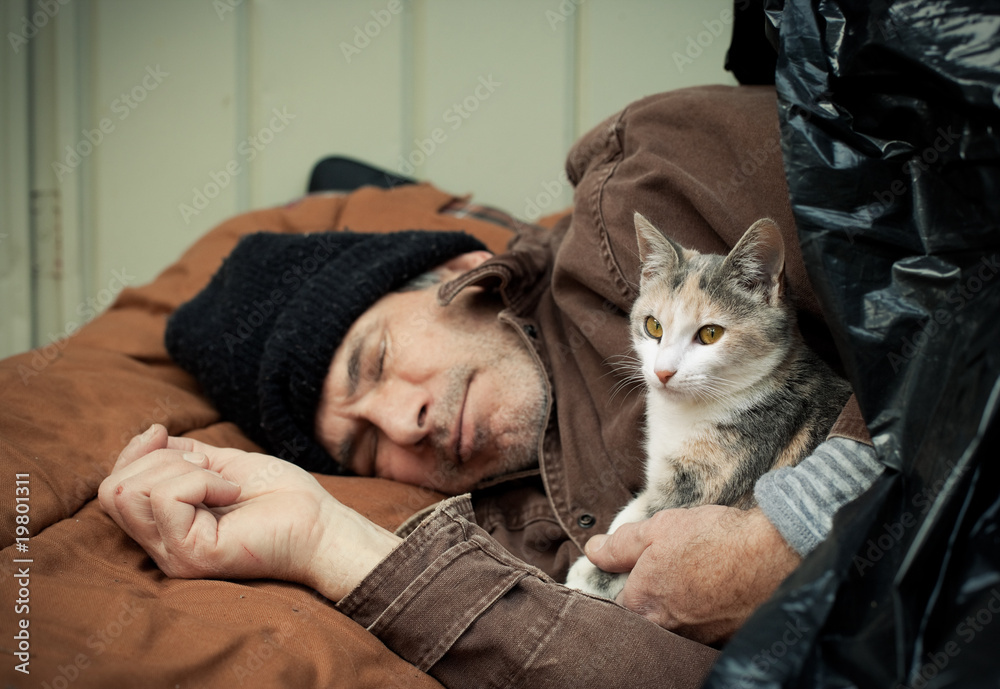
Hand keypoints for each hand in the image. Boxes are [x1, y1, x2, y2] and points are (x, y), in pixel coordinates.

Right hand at [98, 425, 399, 600]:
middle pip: (114, 490)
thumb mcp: (220, 464)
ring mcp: (173, 554)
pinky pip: (169, 498)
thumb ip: (180, 454)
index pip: (112, 489)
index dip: (132, 452)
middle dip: (159, 460)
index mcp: (165, 526)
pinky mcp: (191, 556)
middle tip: (210, 469)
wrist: (320, 524)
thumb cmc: (279, 496)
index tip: (161, 432)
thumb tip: (149, 434)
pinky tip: (231, 493)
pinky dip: (202, 481)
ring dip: (180, 469)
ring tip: (220, 482)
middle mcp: (162, 546)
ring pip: (130, 493)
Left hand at [584, 505, 800, 643]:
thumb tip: (593, 551)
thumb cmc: (714, 539)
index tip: (628, 572)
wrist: (775, 554)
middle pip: (645, 619)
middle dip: (648, 599)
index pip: (616, 606)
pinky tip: (714, 590)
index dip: (620, 586)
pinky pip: (703, 629)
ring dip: (678, 606)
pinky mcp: (726, 640)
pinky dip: (704, 613)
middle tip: (666, 574)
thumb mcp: (657, 529)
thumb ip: (620, 545)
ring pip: (675, 625)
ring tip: (694, 578)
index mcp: (643, 606)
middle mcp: (668, 631)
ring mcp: (699, 639)